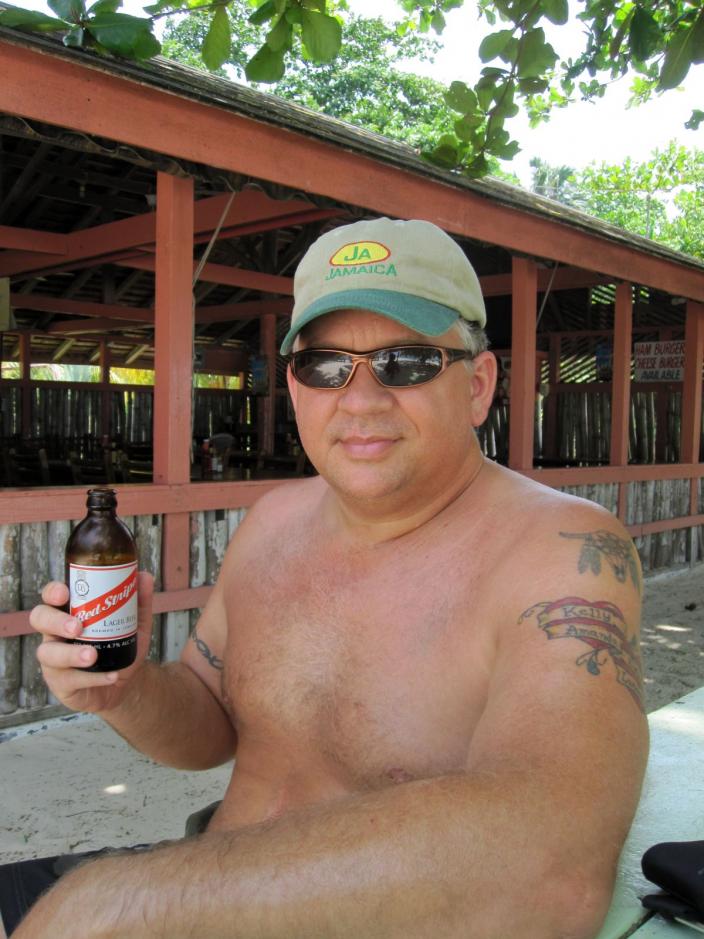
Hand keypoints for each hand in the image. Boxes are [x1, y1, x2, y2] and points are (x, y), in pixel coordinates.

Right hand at [30, 572, 153, 714]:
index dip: (53, 592)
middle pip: (39, 619)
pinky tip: (111, 675)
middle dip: (56, 621)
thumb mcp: (135, 623)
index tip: (65, 593)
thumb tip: (144, 576)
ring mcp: (54, 659)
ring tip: (92, 655)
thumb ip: (139, 601)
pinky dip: (92, 678)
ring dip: (70, 654)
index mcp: (69, 612)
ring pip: (48, 653)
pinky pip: (69, 680)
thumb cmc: (120, 646)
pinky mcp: (60, 683)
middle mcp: (55, 633)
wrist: (125, 682)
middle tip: (78, 627)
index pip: (51, 596)